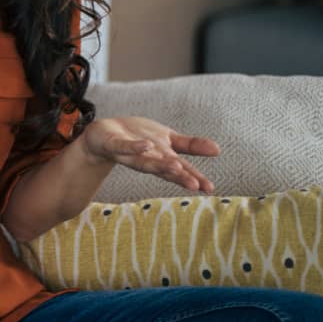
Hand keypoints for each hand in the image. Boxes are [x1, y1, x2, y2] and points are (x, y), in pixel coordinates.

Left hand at [80, 117, 220, 192]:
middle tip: (196, 185)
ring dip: (160, 165)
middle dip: (180, 177)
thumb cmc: (139, 138)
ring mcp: (130, 154)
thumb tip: (218, 149)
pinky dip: (134, 146)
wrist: (104, 134)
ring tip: (176, 167)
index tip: (210, 188)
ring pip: (146, 162)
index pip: (180, 170)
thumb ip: (190, 145)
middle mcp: (147, 160)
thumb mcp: (168, 139)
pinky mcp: (114, 145)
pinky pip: (124, 146)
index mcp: (162, 159)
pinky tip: (146, 145)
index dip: (194, 178)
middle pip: (165, 170)